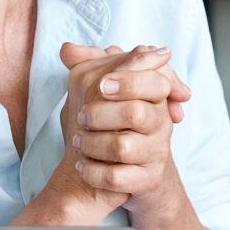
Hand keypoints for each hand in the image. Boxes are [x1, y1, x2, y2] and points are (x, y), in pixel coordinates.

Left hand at [56, 43, 191, 221]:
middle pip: (136, 113)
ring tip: (78, 141)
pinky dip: (94, 172)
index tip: (100, 85)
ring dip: (92, 143)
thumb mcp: (106, 90)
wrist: (129, 168)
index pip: (154, 82)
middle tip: (82, 117)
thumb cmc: (116, 123)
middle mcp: (161, 124)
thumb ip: (90, 65)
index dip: (127, 81)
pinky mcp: (146, 180)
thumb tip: (68, 49)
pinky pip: (117, 177)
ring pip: (122, 146)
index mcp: (156, 97)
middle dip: (101, 114)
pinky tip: (81, 166)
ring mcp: (155, 154)